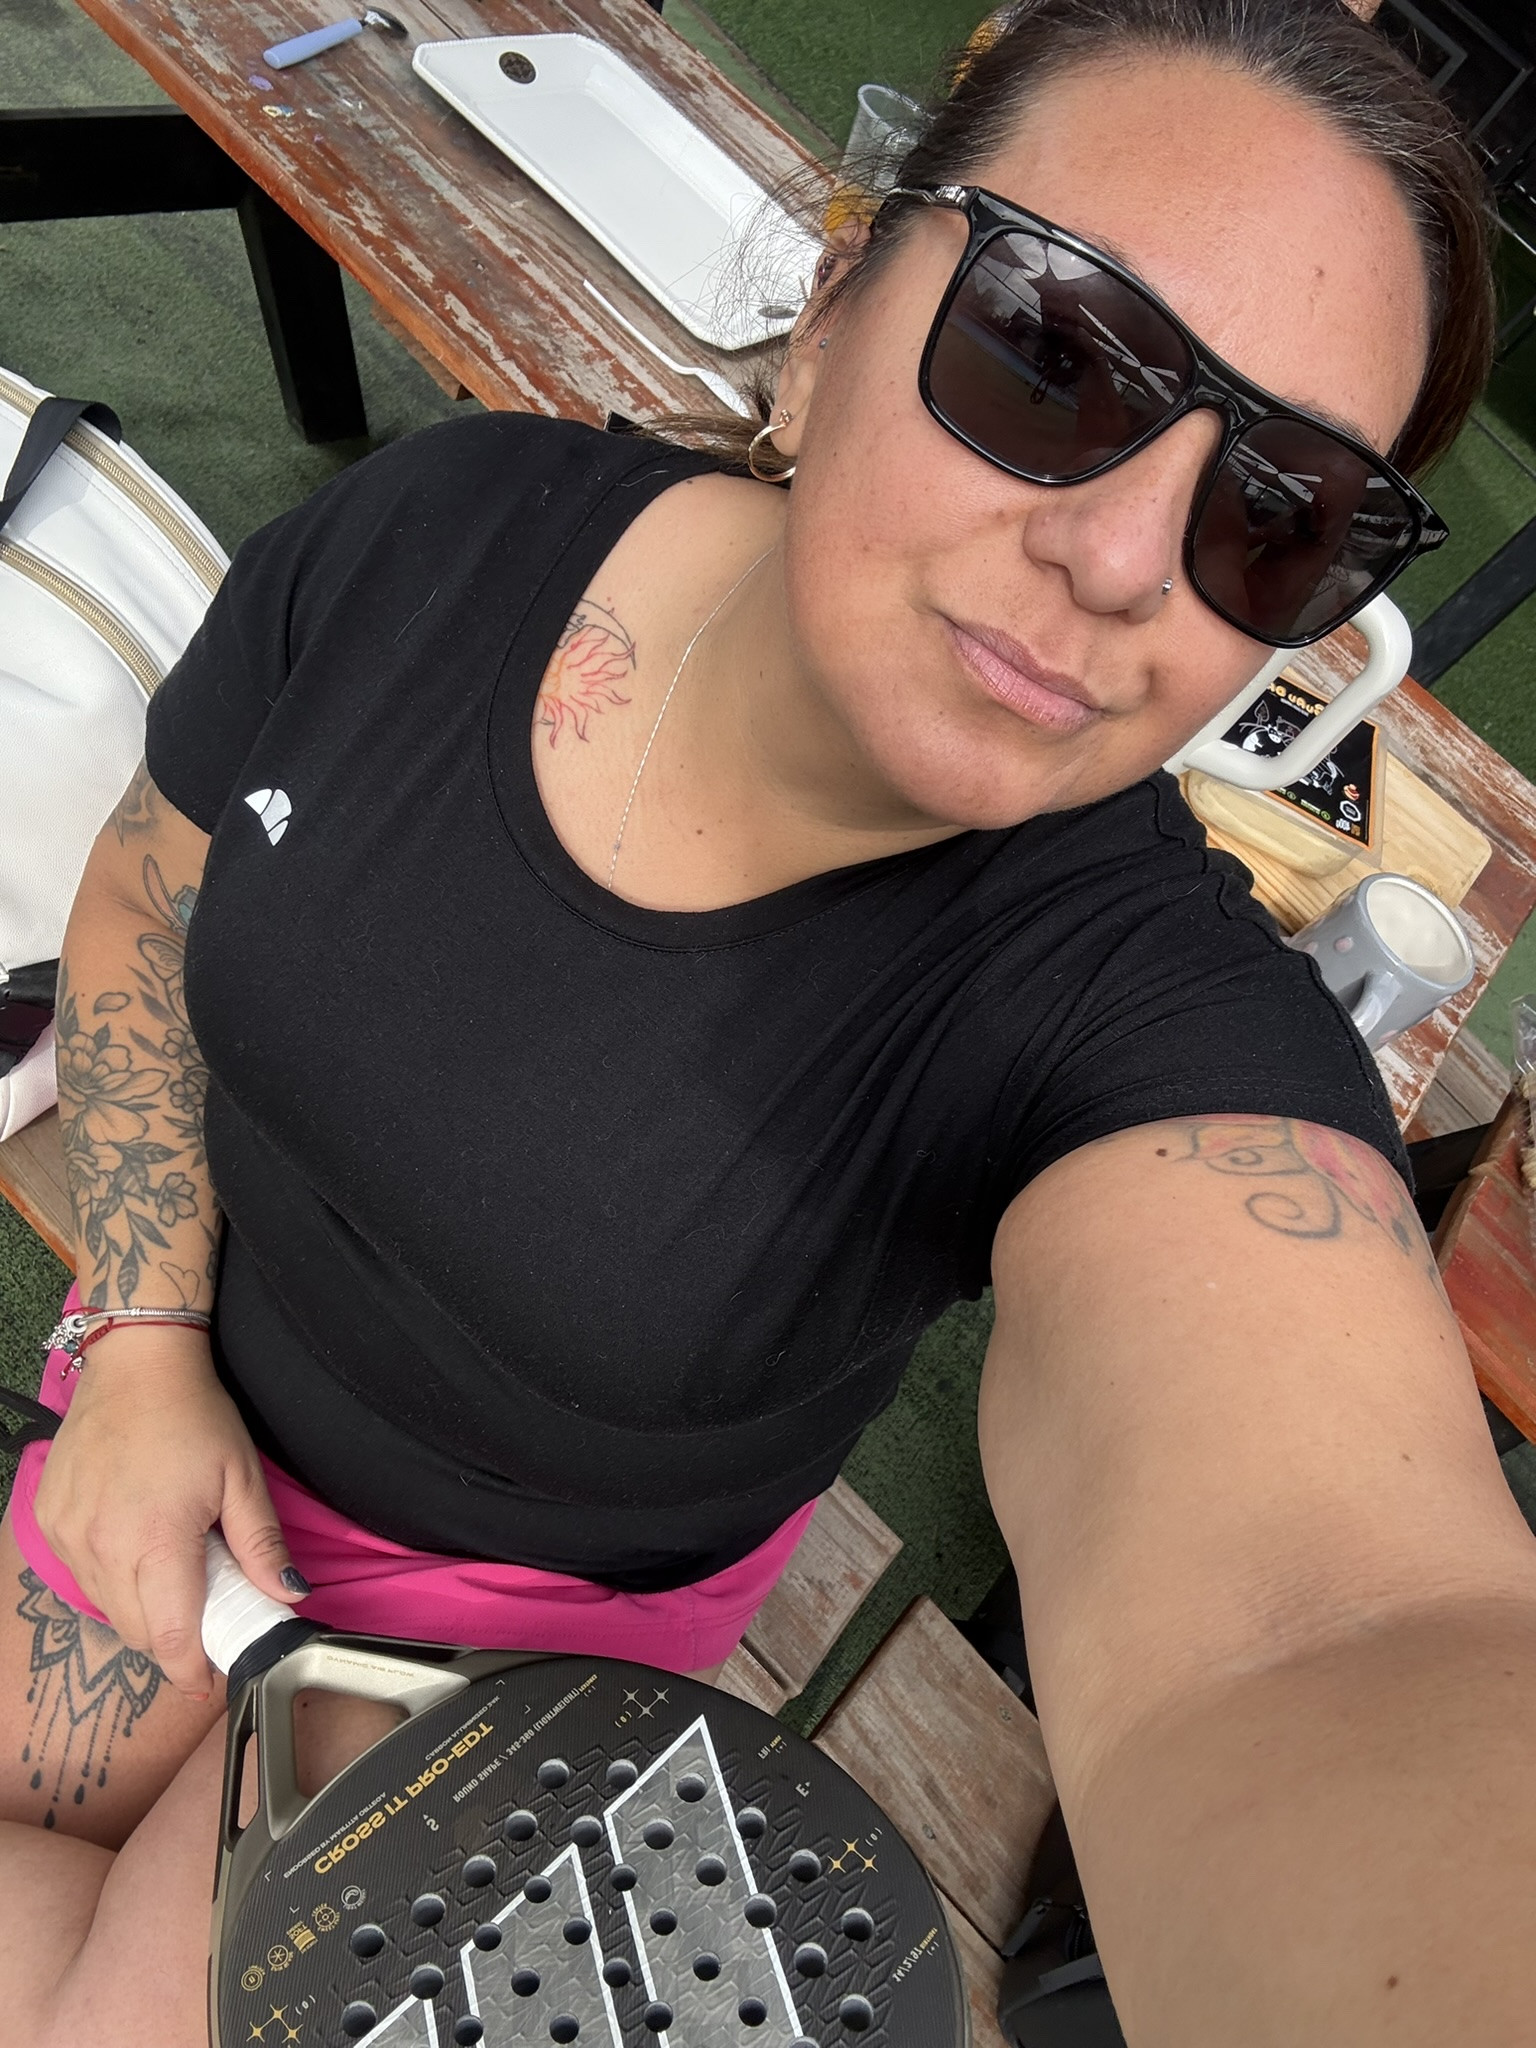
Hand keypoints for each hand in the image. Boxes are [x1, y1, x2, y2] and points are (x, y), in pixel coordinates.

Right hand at [32, 1328, 305, 1697]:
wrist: (136, 1364)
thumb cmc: (195, 1416)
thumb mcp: (242, 1477)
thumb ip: (261, 1544)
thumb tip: (288, 1596)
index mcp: (155, 1541)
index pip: (168, 1638)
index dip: (191, 1671)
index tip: (210, 1682)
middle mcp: (101, 1546)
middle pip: (136, 1631)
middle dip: (173, 1641)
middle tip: (206, 1621)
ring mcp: (69, 1536)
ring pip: (106, 1607)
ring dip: (142, 1609)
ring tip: (176, 1574)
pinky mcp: (50, 1520)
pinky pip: (82, 1575)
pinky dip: (112, 1578)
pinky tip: (138, 1546)